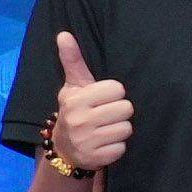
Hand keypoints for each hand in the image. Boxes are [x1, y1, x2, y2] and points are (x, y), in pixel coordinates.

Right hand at [47, 30, 135, 175]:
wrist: (64, 149)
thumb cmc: (75, 110)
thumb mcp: (73, 86)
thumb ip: (73, 60)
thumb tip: (64, 34)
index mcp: (76, 100)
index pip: (117, 89)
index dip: (113, 93)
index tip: (102, 99)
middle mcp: (79, 120)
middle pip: (126, 108)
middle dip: (119, 111)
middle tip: (105, 115)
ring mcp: (87, 141)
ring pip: (127, 128)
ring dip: (119, 129)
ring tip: (104, 129)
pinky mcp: (97, 158)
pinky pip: (122, 147)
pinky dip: (117, 146)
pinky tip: (104, 144)